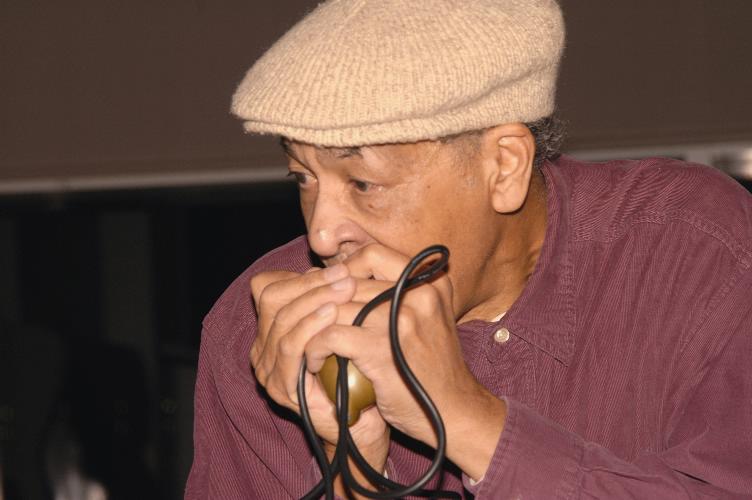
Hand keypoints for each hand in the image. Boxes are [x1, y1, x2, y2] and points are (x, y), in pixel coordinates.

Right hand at [249, 265, 389, 475]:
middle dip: (311, 284)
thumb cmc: (358, 371)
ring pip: (281, 320)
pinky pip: (289, 348)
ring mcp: (268, 369)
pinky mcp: (281, 387)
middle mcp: (264, 348)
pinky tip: (332, 315)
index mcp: (273, 330)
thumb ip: (332, 299)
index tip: (340, 268)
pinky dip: (310, 328)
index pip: (269, 288)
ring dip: (314, 300)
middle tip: (345, 276)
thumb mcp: (344, 326)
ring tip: (345, 290)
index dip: (302, 276)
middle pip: (272, 299)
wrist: (364, 422)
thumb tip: (339, 265)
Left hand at [304, 244, 506, 480]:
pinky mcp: (381, 349)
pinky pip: (330, 336)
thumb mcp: (425, 318)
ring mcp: (400, 320)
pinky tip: (314, 362)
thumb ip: (391, 295)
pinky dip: (314, 348)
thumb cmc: (431, 367)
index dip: (345, 269)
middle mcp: (418, 294)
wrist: (454, 411)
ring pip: (335, 307)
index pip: (373, 254)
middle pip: (349, 282)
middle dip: (320, 301)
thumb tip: (333, 274)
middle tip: (307, 321)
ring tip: (309, 343)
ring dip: (313, 326)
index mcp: (429, 282)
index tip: (332, 292)